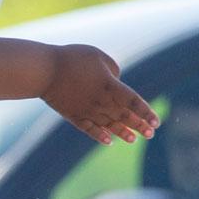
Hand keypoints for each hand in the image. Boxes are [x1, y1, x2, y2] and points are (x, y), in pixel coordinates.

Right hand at [42, 45, 159, 144]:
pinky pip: (89, 129)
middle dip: (139, 126)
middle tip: (150, 134)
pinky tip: (108, 142)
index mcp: (109, 86)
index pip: (134, 102)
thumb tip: (115, 82)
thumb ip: (112, 70)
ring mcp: (86, 110)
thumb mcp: (97, 56)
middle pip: (124, 116)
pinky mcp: (72, 115)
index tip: (156, 122)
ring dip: (122, 133)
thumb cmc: (71, 59)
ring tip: (132, 139)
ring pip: (109, 125)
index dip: (146, 113)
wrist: (43, 70)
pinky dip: (99, 136)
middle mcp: (101, 101)